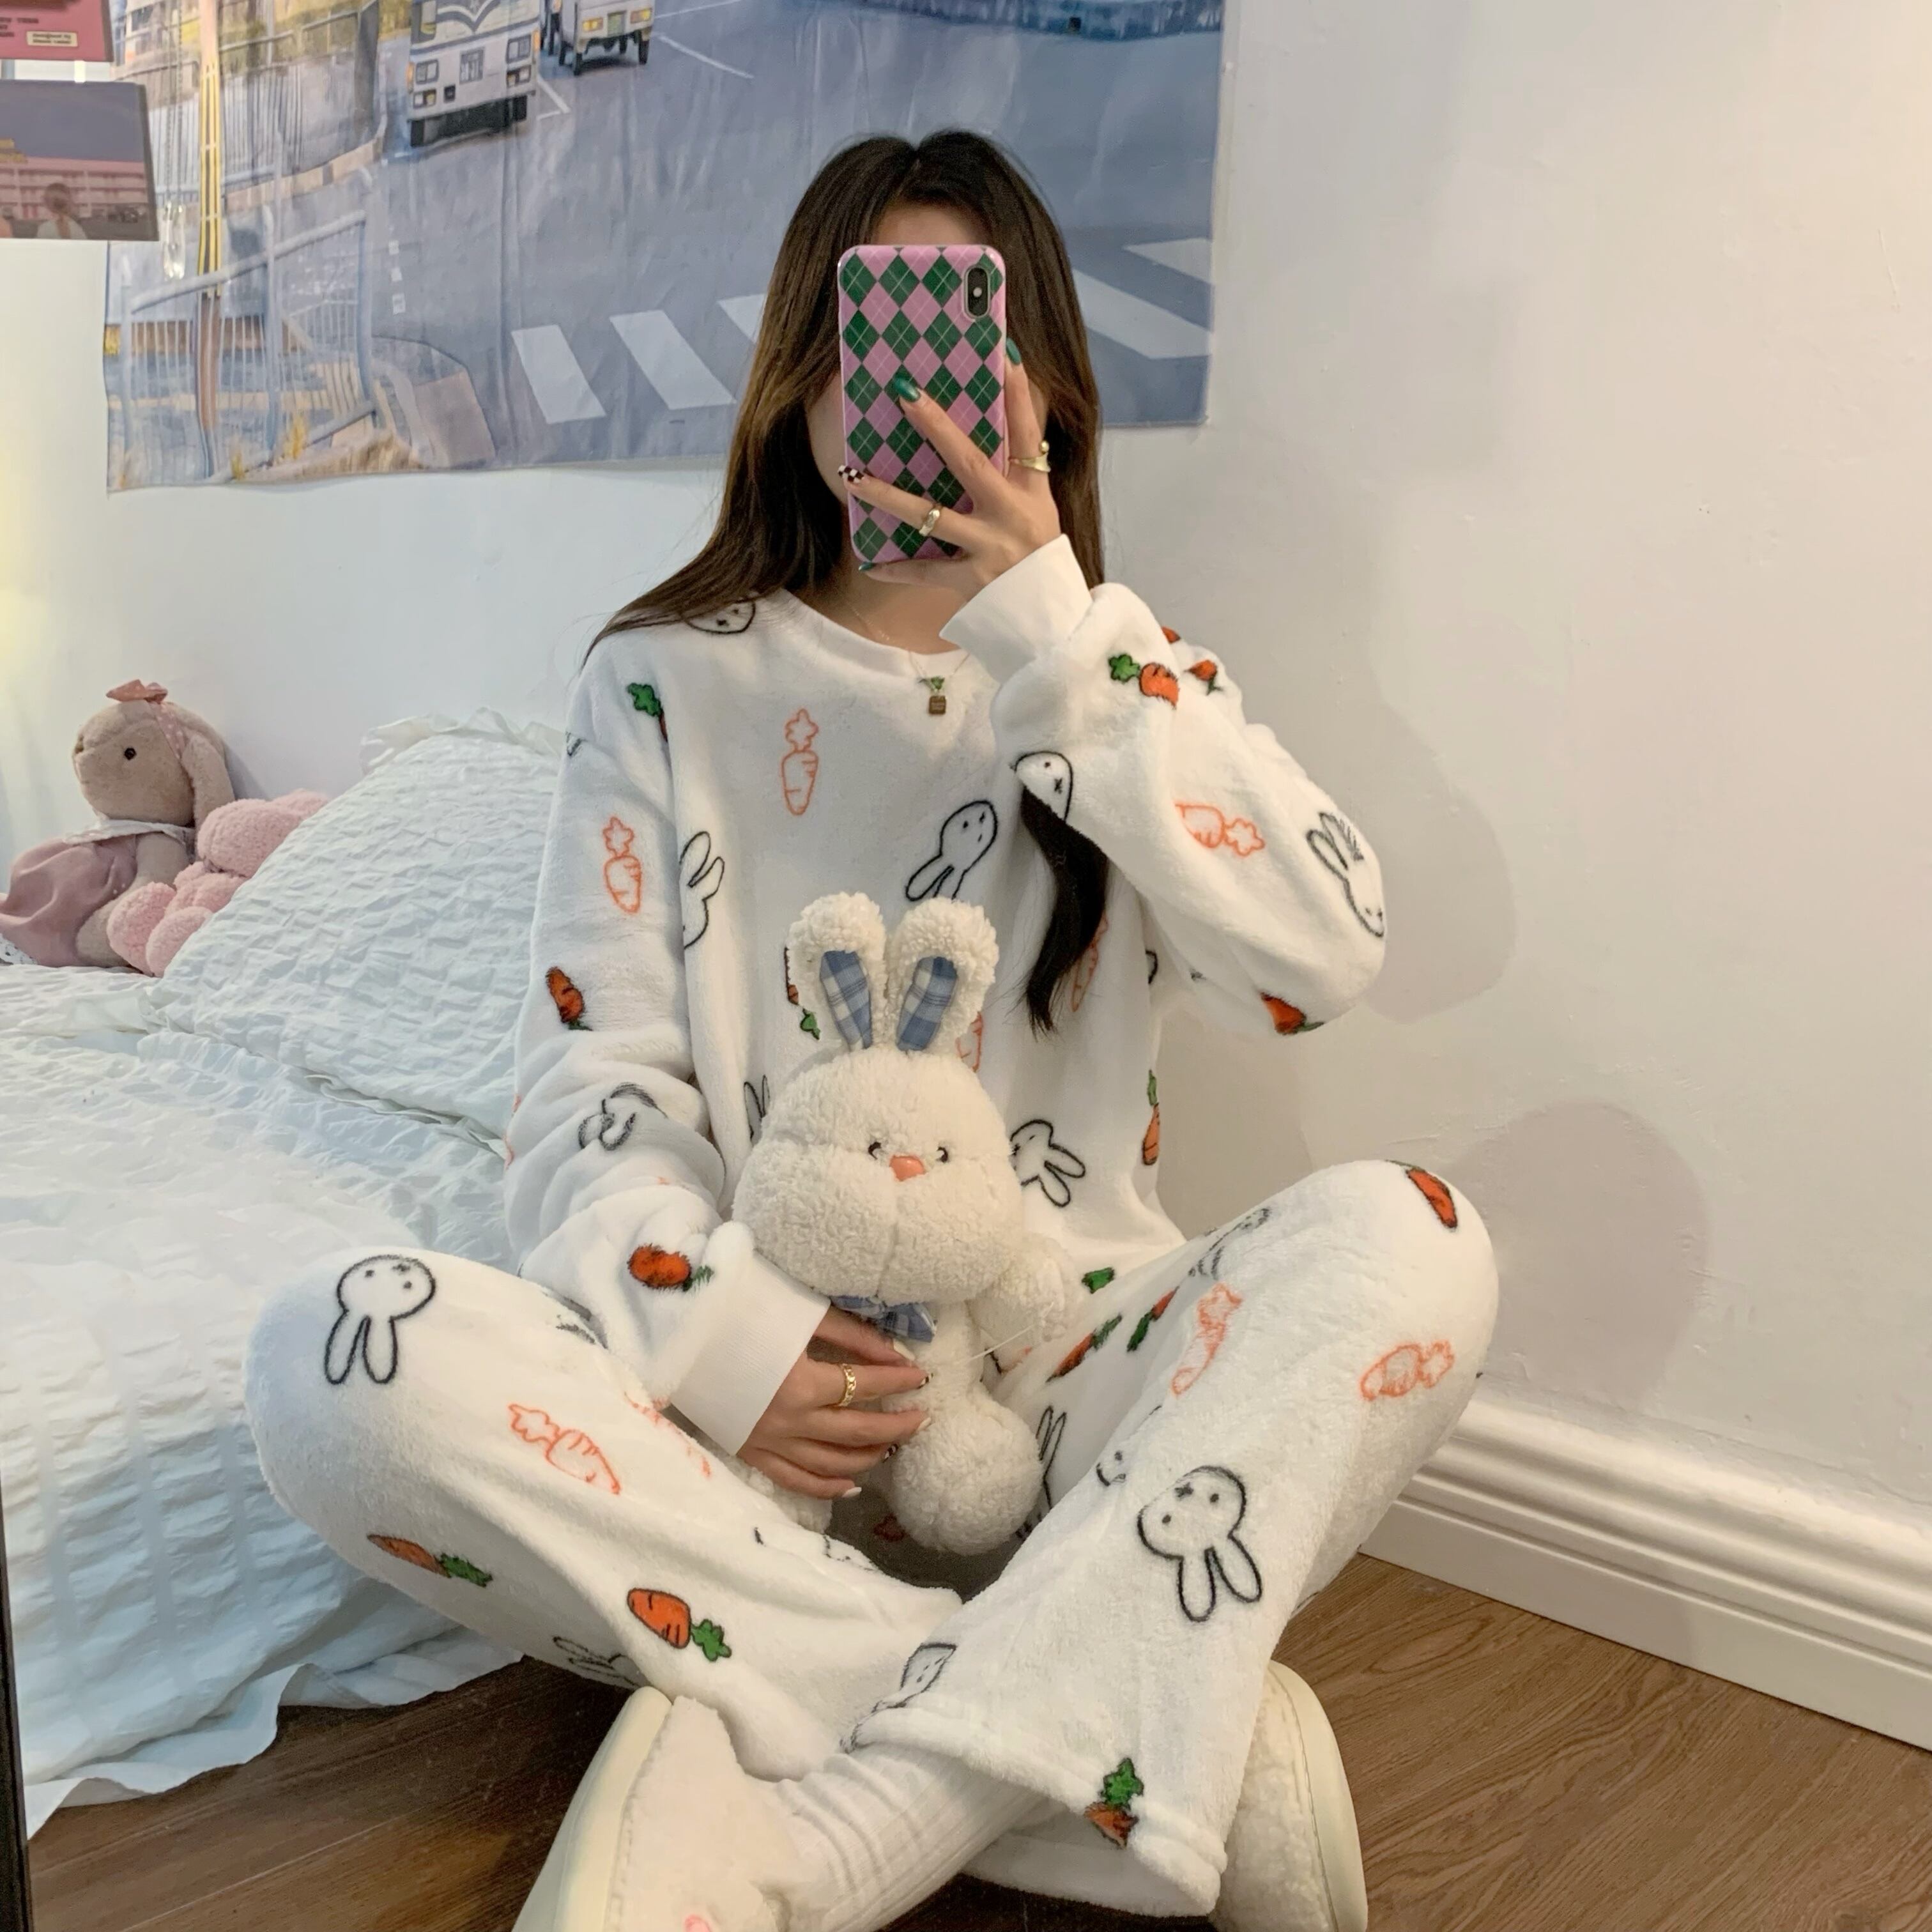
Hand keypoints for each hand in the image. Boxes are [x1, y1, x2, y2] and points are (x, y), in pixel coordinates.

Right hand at [739, 1307, 927, 1499]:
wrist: (681, 1328)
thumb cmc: (743, 1309)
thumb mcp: (803, 1314)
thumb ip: (852, 1337)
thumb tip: (895, 1354)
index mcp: (802, 1383)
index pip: (866, 1387)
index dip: (899, 1382)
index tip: (921, 1376)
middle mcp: (789, 1421)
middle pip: (856, 1433)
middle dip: (897, 1426)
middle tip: (922, 1417)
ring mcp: (768, 1442)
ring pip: (831, 1465)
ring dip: (869, 1458)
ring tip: (893, 1445)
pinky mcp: (749, 1452)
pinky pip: (794, 1481)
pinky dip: (826, 1487)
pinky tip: (852, 1485)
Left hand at [846, 352, 1059, 594]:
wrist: (1055, 624)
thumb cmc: (1042, 563)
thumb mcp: (1040, 515)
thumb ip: (1016, 480)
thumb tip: (983, 438)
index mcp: (1033, 494)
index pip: (1027, 433)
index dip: (1018, 393)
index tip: (1004, 352)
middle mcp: (1012, 515)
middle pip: (969, 462)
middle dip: (936, 426)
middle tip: (904, 393)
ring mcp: (990, 548)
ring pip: (931, 515)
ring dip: (888, 495)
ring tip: (853, 476)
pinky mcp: (972, 581)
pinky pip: (926, 571)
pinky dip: (898, 570)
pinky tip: (870, 564)